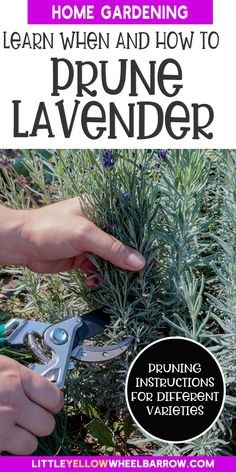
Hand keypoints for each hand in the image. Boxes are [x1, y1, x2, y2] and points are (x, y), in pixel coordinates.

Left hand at [0, 198, 145, 284]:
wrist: (20, 244)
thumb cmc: (50, 228)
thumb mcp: (85, 234)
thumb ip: (112, 249)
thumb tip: (138, 262)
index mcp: (99, 207)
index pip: (127, 222)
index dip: (140, 237)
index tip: (151, 253)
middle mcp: (96, 223)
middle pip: (120, 242)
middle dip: (128, 259)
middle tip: (140, 273)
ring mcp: (88, 241)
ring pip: (109, 258)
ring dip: (113, 271)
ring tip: (119, 283)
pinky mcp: (81, 256)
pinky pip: (97, 268)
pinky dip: (98, 276)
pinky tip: (94, 282)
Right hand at [0, 355, 62, 454]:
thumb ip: (15, 375)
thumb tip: (33, 385)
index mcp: (14, 376)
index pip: (54, 397)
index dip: (51, 403)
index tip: (45, 403)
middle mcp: (12, 403)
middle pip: (47, 424)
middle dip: (37, 422)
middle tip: (24, 416)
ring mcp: (1, 427)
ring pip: (30, 445)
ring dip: (21, 439)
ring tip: (8, 427)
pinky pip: (9, 454)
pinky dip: (5, 446)